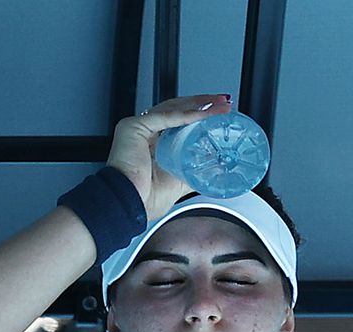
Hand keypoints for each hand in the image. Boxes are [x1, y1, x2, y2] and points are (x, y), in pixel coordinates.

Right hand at [107, 93, 232, 221]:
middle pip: (177, 111)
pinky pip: (166, 117)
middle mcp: (144, 132)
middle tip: (223, 104)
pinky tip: (204, 113)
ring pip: (173, 110)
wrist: (129, 206)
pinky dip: (187, 115)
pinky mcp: (135, 126)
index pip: (178, 123)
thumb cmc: (143, 200)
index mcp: (151, 144)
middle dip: (203, 105)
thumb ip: (192, 173)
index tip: (217, 114)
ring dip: (199, 106)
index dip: (198, 116)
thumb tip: (212, 171)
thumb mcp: (177, 183)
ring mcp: (138, 127)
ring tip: (219, 106)